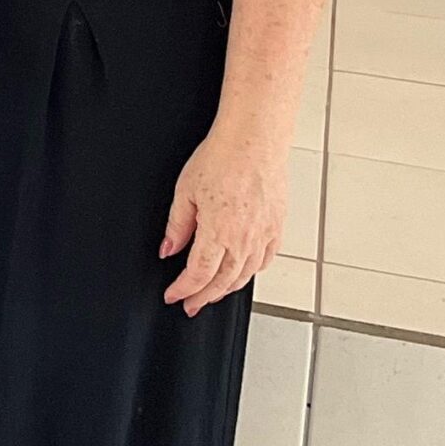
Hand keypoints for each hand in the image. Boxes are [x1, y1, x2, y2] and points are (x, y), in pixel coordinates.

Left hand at [159, 122, 286, 314]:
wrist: (254, 140)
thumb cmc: (221, 158)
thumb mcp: (185, 193)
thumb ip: (177, 227)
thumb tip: (167, 250)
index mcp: (219, 233)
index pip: (198, 275)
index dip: (183, 290)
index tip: (173, 296)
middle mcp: (245, 239)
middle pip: (223, 282)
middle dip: (203, 297)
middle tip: (190, 305)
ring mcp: (264, 234)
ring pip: (245, 275)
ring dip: (227, 289)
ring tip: (211, 294)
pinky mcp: (277, 226)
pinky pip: (265, 259)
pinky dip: (251, 272)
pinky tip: (241, 273)